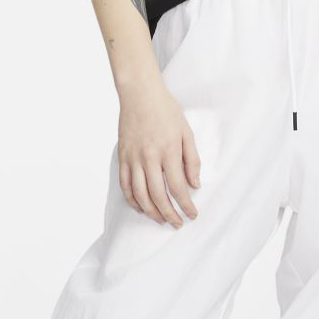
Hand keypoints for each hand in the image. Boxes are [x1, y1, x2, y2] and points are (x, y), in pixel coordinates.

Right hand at [117, 77, 200, 226]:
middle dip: (169, 214)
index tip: (192, 214)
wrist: (139, 94)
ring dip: (151, 212)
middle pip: (158, 196)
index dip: (186, 205)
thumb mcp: (186, 132)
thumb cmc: (166, 111)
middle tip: (177, 223)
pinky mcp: (122, 157)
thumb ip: (192, 160)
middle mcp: (149, 157)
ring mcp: (133, 158)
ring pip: (140, 194)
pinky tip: (141, 207)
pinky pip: (125, 185)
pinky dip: (132, 200)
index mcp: (168, 151)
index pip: (178, 187)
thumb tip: (195, 185)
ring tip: (161, 220)